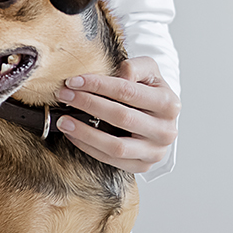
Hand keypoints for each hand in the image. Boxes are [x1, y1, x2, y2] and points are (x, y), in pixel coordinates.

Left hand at [55, 57, 179, 173]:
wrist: (158, 117)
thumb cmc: (149, 92)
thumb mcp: (148, 71)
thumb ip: (135, 67)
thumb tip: (120, 75)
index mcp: (169, 103)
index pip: (128, 91)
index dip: (98, 85)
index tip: (74, 81)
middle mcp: (166, 130)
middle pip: (121, 117)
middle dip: (88, 104)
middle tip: (64, 96)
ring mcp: (155, 152)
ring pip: (116, 145)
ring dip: (85, 132)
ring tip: (64, 120)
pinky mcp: (142, 166)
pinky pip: (111, 159)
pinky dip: (88, 147)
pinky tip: (73, 134)